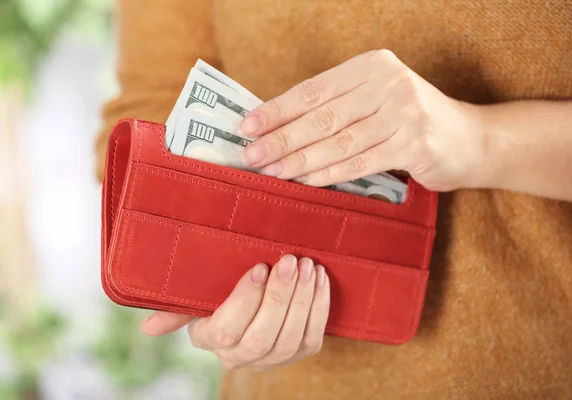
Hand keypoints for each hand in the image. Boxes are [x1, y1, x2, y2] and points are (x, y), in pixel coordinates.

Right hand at [141, 255, 329, 369]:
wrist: (252, 305)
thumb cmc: (218, 293)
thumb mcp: (196, 297)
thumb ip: (176, 308)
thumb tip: (147, 329)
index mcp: (210, 339)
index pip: (228, 329)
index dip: (246, 300)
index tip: (260, 267)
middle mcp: (239, 357)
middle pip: (262, 336)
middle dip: (279, 297)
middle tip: (290, 261)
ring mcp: (270, 359)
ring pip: (290, 338)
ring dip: (302, 300)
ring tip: (307, 266)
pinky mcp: (297, 353)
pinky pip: (312, 337)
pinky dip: (319, 307)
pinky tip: (319, 279)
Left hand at [238, 49, 486, 191]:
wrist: (470, 139)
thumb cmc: (410, 122)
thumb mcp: (375, 100)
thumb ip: (337, 108)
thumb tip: (278, 127)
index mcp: (371, 66)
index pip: (314, 90)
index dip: (277, 109)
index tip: (247, 126)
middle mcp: (388, 83)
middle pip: (322, 116)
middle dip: (281, 138)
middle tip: (251, 155)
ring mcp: (404, 112)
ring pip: (338, 142)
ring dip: (299, 160)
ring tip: (271, 171)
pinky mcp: (414, 144)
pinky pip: (360, 163)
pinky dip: (328, 174)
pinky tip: (304, 181)